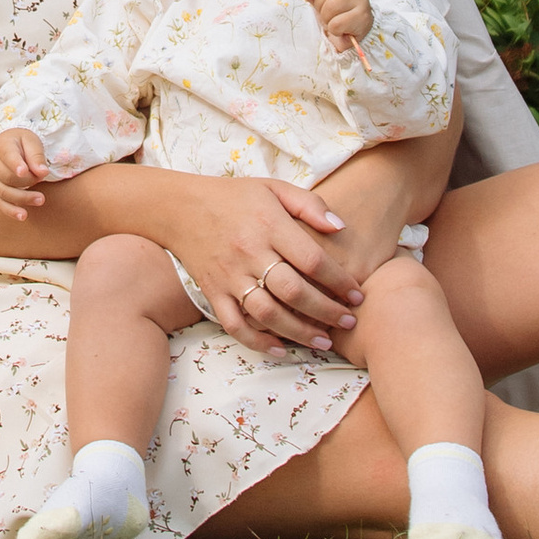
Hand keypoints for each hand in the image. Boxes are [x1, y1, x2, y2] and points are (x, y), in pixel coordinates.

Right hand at [0, 128, 51, 221]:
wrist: (5, 143)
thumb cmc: (21, 142)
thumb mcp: (31, 141)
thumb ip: (36, 155)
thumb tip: (42, 172)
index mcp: (2, 147)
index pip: (7, 156)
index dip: (15, 165)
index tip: (24, 172)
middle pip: (7, 177)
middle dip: (26, 181)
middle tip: (41, 179)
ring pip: (3, 192)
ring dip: (22, 198)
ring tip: (40, 200)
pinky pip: (0, 203)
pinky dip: (11, 211)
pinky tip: (23, 216)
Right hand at [166, 174, 359, 357]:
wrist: (180, 207)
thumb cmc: (235, 197)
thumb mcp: (274, 188)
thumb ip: (310, 205)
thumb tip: (341, 228)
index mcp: (269, 225)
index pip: (312, 260)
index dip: (340, 281)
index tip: (358, 295)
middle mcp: (249, 253)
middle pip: (294, 292)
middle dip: (327, 312)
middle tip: (348, 323)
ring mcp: (230, 276)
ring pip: (267, 314)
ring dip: (299, 332)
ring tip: (324, 342)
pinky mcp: (213, 292)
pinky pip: (235, 324)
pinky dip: (258, 342)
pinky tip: (281, 350)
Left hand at [303, 0, 372, 50]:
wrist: (356, 29)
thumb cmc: (338, 11)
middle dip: (320, 5)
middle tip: (326, 13)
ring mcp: (361, 1)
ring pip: (331, 6)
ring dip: (326, 18)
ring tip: (333, 21)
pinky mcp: (362, 17)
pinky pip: (337, 23)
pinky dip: (334, 30)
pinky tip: (341, 29)